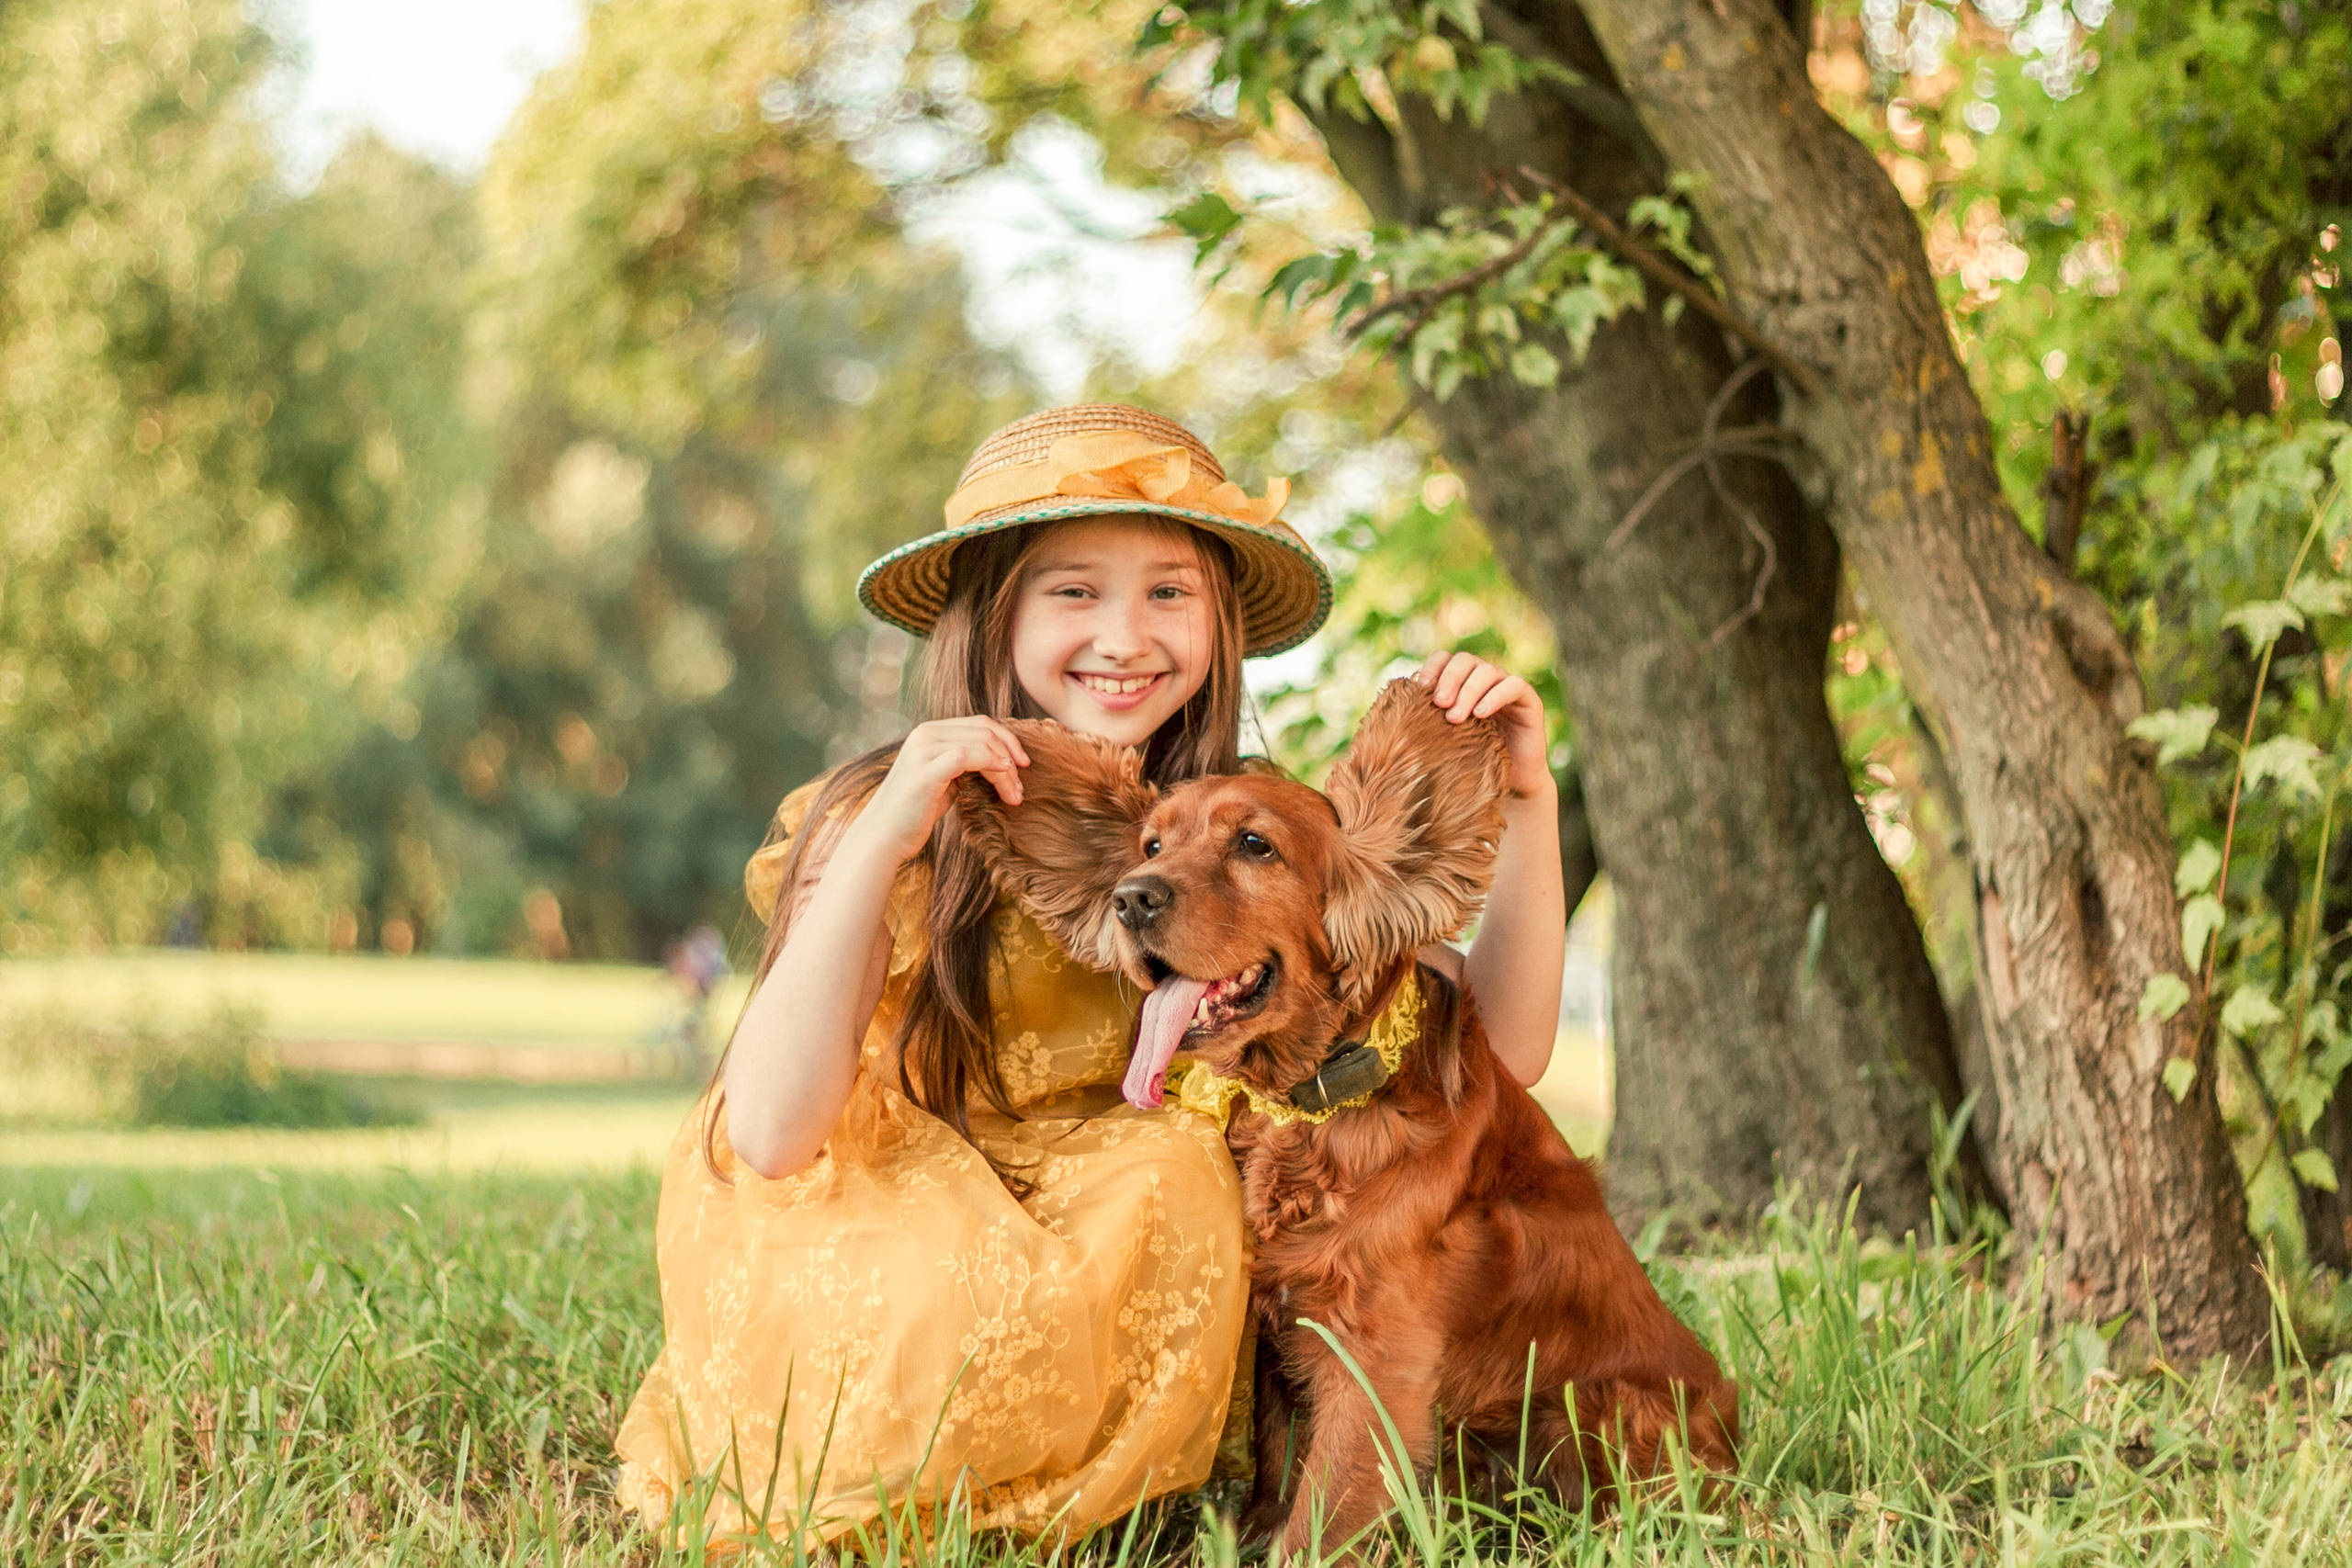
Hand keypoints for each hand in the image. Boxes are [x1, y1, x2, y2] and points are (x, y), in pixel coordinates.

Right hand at [850, 717, 1031, 865]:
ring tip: (1015, 795)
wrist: (883, 837)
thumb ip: (964, 765)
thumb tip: (998, 761)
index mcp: (929, 732)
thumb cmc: (914, 813)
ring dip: (1006, 769)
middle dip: (1011, 756)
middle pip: (984, 731)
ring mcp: (923, 749)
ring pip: (981, 744)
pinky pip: (967, 756)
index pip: (979, 724)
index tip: (1023, 765)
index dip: (1007, 740)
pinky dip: (991, 765)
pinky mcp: (925, 769)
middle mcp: (925, 734)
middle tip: (1021, 788)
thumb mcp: (943, 781)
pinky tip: (1004, 782)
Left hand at [1415, 650, 1553, 803]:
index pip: (1445, 659)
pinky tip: (1480, 714)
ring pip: (1487, 671)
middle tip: (1439, 704)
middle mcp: (1484, 680)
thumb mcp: (1443, 741)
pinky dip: (1495, 696)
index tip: (1420, 688)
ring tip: (1456, 717)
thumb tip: (1388, 716)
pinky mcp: (1529, 701)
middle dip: (1449, 679)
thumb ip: (1424, 724)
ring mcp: (1507, 687)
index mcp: (1462, 683)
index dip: (1432, 667)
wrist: (1512, 784)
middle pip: (1464, 660)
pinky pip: (1513, 685)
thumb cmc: (1472, 763)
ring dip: (1468, 691)